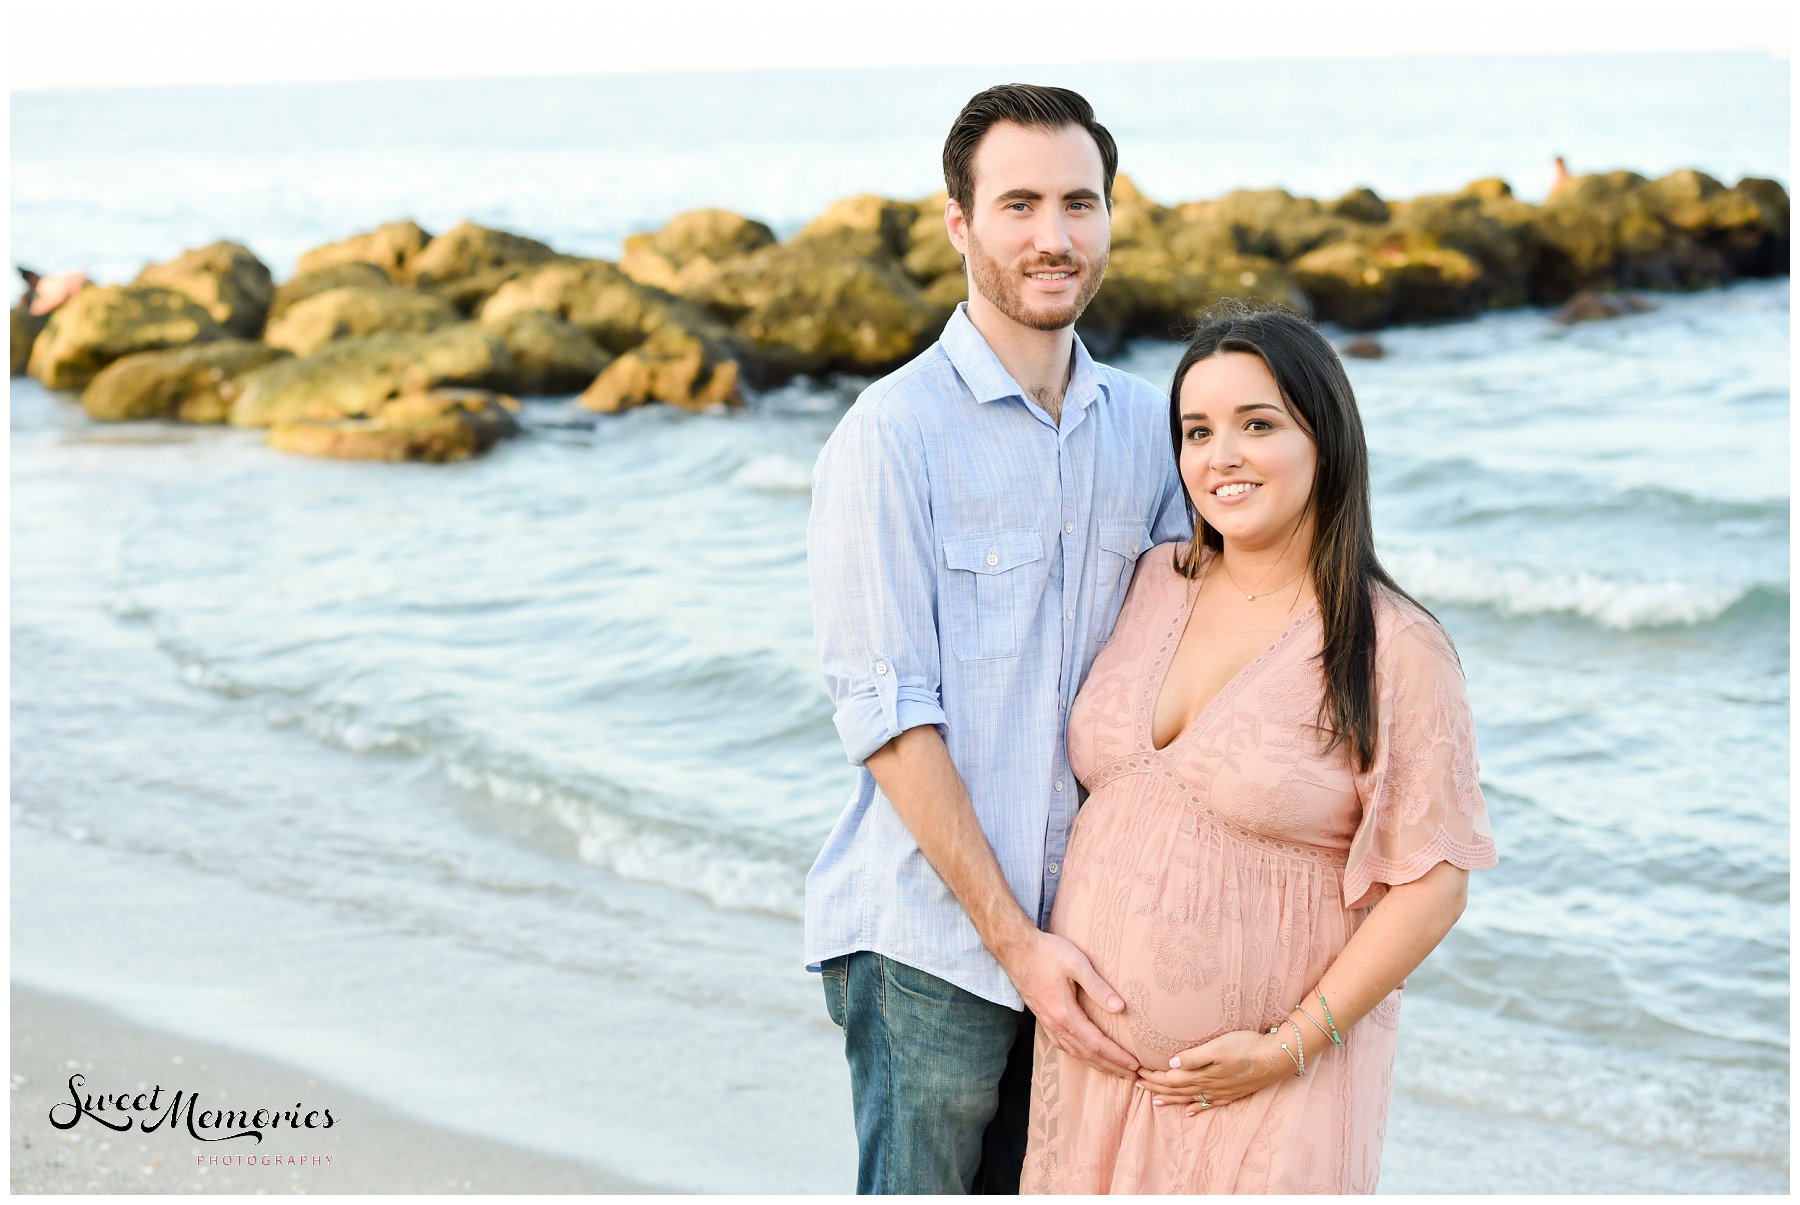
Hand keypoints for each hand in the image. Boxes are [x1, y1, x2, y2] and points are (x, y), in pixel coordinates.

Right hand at [1000, 930, 1139, 1078]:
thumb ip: (1098, 986)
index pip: (1096, 1044)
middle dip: (1111, 1066)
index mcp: (1065, 1014)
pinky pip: (1064, 1045)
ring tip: (1115, 1070)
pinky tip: (1087, 1055)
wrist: (1015, 949)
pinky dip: (1080, 1055)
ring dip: (1097, 1064)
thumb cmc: (1047, 952)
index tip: (1135, 1065)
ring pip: (1075, 1053)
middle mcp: (1055, 1024)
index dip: (1117, 1057)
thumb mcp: (1076, 963)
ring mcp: (1047, 1023)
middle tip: (1132, 1076)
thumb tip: (1121, 1008)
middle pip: (1087, 1054)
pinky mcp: (1043, 1018)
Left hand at [1134, 1028, 1291, 1116]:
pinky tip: (1189, 1112)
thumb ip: (1195, 1057)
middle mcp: (1208, 1086)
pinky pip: (1208, 1104)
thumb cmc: (1246, 1046)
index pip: (1170, 1078)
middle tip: (1137, 1084)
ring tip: (1155, 1101)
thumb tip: (1171, 1063)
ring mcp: (1220, 1092)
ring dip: (1171, 1099)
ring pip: (1189, 1098)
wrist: (1275, 1059)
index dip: (1152, 1076)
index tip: (1136, 1071)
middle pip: (1176, 1089)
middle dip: (1155, 1087)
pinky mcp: (1231, 1093)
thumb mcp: (1218, 1046)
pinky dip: (1196, 1108)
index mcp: (1202, 1074)